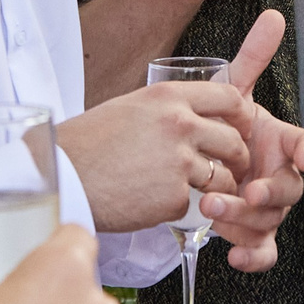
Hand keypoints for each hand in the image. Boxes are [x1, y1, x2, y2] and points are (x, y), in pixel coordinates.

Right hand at [58, 80, 251, 231]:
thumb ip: (165, 109)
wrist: (61, 176)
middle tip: (230, 168)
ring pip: (223, 177)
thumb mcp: (130, 107)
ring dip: (219, 188)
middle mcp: (179, 124)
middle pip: (234, 141)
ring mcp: (178, 162)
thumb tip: (192, 117)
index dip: (242, 116)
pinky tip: (156, 203)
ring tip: (201, 192)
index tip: (241, 128)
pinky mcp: (173, 197)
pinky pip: (193, 203)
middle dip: (238, 158)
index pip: (229, 97)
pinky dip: (179, 207)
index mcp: (168, 97)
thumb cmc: (86, 143)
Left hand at [203, 10, 303, 271]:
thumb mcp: (233, 93)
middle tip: (244, 190)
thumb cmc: (223, 128)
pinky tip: (232, 255)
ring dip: (245, 219)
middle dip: (269, 191)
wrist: (195, 162)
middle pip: (290, 189)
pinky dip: (252, 257)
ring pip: (271, 221)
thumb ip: (253, 57)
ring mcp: (267, 209)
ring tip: (212, 209)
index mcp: (281, 143)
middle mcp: (279, 177)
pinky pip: (263, 252)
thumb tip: (273, 15)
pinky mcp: (253, 235)